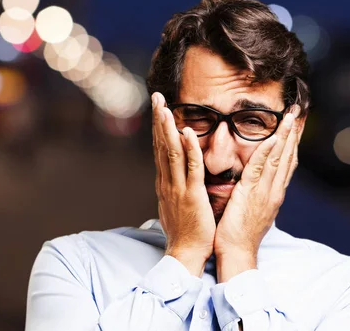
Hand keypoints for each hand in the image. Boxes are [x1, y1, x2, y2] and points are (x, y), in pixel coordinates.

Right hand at [152, 92, 215, 276]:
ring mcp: (177, 188)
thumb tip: (172, 173)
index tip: (158, 108)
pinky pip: (191, 168)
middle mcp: (167, 182)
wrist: (186, 253)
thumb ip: (174, 185)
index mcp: (165, 183)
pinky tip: (187, 133)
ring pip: (171, 153)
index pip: (159, 149)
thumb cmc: (184, 230)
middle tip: (156, 97)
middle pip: (160, 145)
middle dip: (158, 120)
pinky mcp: (192, 195)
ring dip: (168, 129)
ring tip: (165, 108)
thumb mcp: (175, 203)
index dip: (158, 127)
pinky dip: (189, 150)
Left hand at [214, 106, 302, 281]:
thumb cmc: (240, 234)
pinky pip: (260, 168)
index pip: (288, 163)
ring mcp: (265, 192)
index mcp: (275, 194)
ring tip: (289, 116)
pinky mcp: (251, 194)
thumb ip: (258, 193)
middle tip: (297, 112)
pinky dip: (267, 151)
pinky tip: (272, 137)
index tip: (295, 125)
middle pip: (288, 156)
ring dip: (285, 135)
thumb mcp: (254, 210)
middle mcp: (275, 190)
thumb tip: (258, 181)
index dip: (293, 142)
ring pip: (278, 158)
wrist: (237, 253)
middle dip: (293, 133)